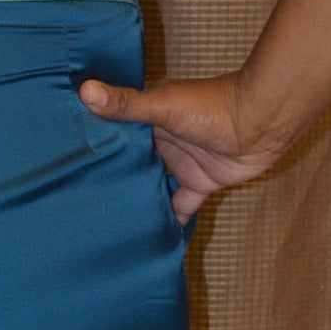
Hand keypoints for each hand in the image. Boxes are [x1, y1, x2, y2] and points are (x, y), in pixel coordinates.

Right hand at [78, 71, 289, 225]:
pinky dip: (169, 220)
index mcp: (148, 117)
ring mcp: (180, 163)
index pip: (115, 134)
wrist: (262, 123)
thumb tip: (84, 91)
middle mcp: (161, 141)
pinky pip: (179, 206)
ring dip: (138, 201)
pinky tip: (150, 237)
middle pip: (132, 164)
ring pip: (152, 186)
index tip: (68, 164)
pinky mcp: (199, 183)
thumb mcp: (162, 105)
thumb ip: (126, 104)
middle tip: (83, 203)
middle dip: (114, 180)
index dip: (96, 148)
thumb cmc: (212, 107)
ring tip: (109, 223)